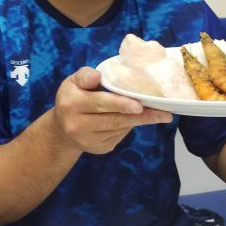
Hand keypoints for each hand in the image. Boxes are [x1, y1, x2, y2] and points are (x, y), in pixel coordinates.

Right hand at [52, 66, 172, 154]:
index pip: (99, 103)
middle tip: (163, 113)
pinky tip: (134, 118)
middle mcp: (77, 125)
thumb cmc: (72, 97)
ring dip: (139, 120)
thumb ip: (85, 76)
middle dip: (140, 116)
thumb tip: (97, 76)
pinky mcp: (99, 149)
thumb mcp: (73, 82)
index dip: (120, 104)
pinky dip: (129, 126)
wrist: (61, 129)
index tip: (139, 105)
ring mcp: (89, 140)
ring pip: (119, 129)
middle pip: (114, 120)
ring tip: (159, 114)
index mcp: (71, 103)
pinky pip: (119, 136)